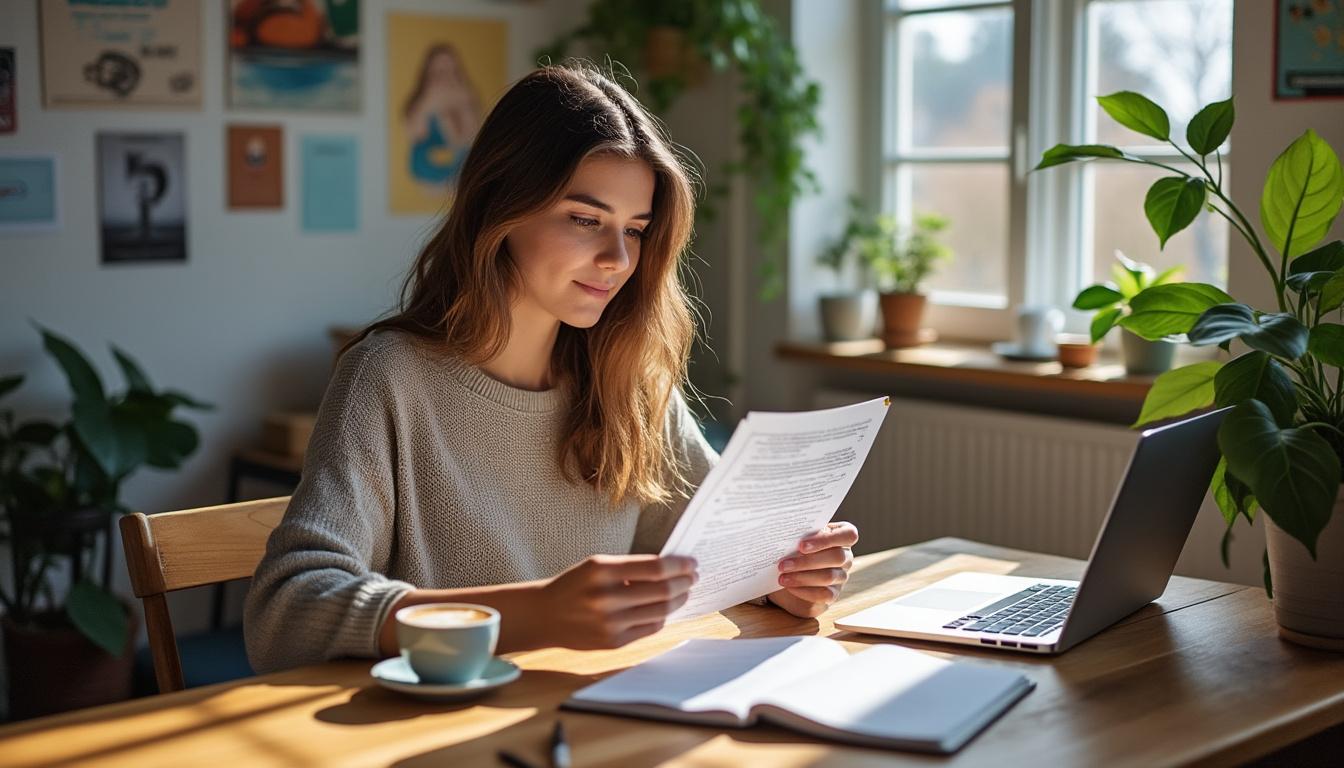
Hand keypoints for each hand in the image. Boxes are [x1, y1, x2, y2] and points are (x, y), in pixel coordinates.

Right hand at [535, 554, 697, 649]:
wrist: (544, 615)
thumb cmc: (575, 585)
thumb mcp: (597, 566)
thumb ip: (631, 567)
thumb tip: (672, 568)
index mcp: (602, 571)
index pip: (655, 568)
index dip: (679, 566)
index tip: (691, 563)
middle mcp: (606, 598)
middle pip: (662, 591)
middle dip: (684, 583)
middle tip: (693, 577)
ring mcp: (610, 623)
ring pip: (660, 611)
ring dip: (678, 600)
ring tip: (684, 592)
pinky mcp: (613, 642)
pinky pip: (650, 628)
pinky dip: (662, 617)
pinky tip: (665, 609)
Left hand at [768, 522, 857, 618]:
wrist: (788, 573)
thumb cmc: (795, 548)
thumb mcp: (798, 538)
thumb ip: (800, 535)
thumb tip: (788, 539)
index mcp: (842, 536)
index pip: (848, 534)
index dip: (827, 539)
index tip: (802, 545)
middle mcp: (846, 556)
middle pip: (836, 557)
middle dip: (807, 561)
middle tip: (783, 564)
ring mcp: (841, 576)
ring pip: (828, 577)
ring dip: (801, 577)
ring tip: (782, 577)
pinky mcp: (833, 593)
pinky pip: (823, 594)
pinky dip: (804, 590)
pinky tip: (789, 587)